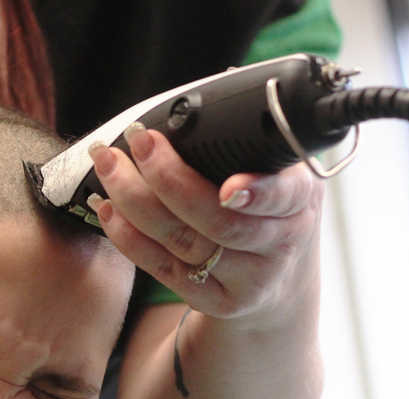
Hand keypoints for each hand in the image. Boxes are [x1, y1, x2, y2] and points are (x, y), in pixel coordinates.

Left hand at [87, 124, 322, 329]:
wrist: (281, 282)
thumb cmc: (273, 210)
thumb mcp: (285, 173)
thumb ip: (255, 143)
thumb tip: (213, 86)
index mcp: (300, 202)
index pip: (283, 197)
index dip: (256, 194)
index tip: (229, 187)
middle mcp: (278, 245)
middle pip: (217, 221)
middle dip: (169, 179)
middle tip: (138, 141)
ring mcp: (245, 280)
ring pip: (182, 243)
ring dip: (135, 201)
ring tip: (109, 164)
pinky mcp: (213, 301)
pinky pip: (162, 269)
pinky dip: (128, 237)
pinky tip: (107, 208)